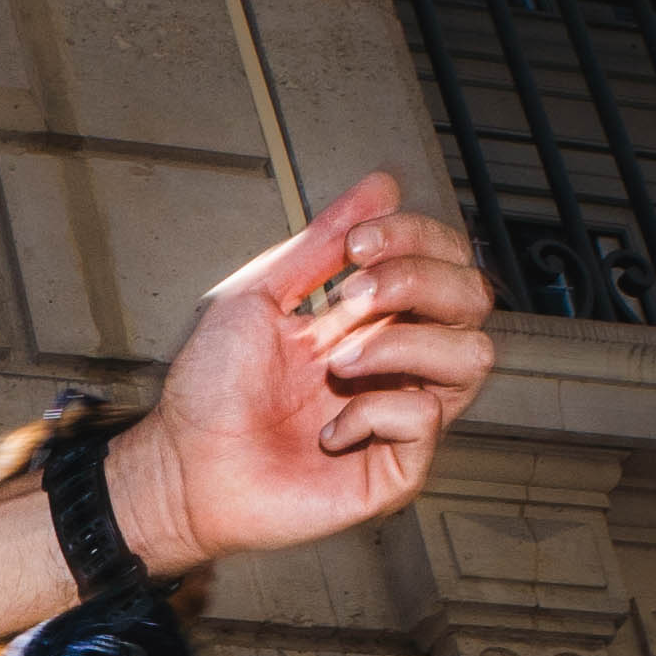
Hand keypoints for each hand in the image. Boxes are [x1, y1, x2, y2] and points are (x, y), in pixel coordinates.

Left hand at [116, 173, 499, 575]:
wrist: (182, 466)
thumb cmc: (211, 390)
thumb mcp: (260, 293)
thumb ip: (322, 242)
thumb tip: (382, 185)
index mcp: (374, 319)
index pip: (442, 260)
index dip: (416, 238)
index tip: (355, 245)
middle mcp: (399, 362)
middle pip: (473, 298)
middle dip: (418, 280)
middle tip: (352, 295)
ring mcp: (402, 415)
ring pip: (473, 357)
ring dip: (403, 344)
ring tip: (338, 362)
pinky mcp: (398, 469)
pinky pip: (426, 419)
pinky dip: (373, 412)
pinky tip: (327, 429)